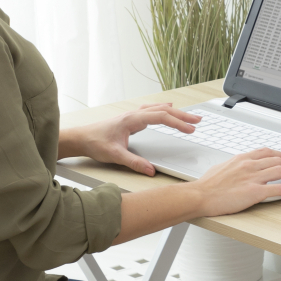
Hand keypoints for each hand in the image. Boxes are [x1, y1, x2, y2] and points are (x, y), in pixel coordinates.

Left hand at [58, 103, 199, 176]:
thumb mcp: (115, 155)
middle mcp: (133, 114)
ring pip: (159, 109)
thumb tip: (151, 170)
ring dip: (175, 113)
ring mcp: (133, 115)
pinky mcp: (131, 119)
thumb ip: (134, 163)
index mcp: (132, 120)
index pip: (161, 117)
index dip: (177, 123)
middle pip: (163, 110)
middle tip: (198, 120)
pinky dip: (164, 110)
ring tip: (189, 116)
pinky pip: (152, 110)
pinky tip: (168, 109)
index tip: (191, 129)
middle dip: (182, 115)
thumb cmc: (95, 143)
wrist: (81, 138)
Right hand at [192, 147, 280, 216]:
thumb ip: (233, 166)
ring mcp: (253, 178)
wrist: (200, 195)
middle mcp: (249, 165)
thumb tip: (236, 168)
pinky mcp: (255, 192)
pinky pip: (278, 189)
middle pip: (277, 160)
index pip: (266, 152)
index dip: (280, 154)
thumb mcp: (221, 168)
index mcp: (241, 159)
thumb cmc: (207, 186)